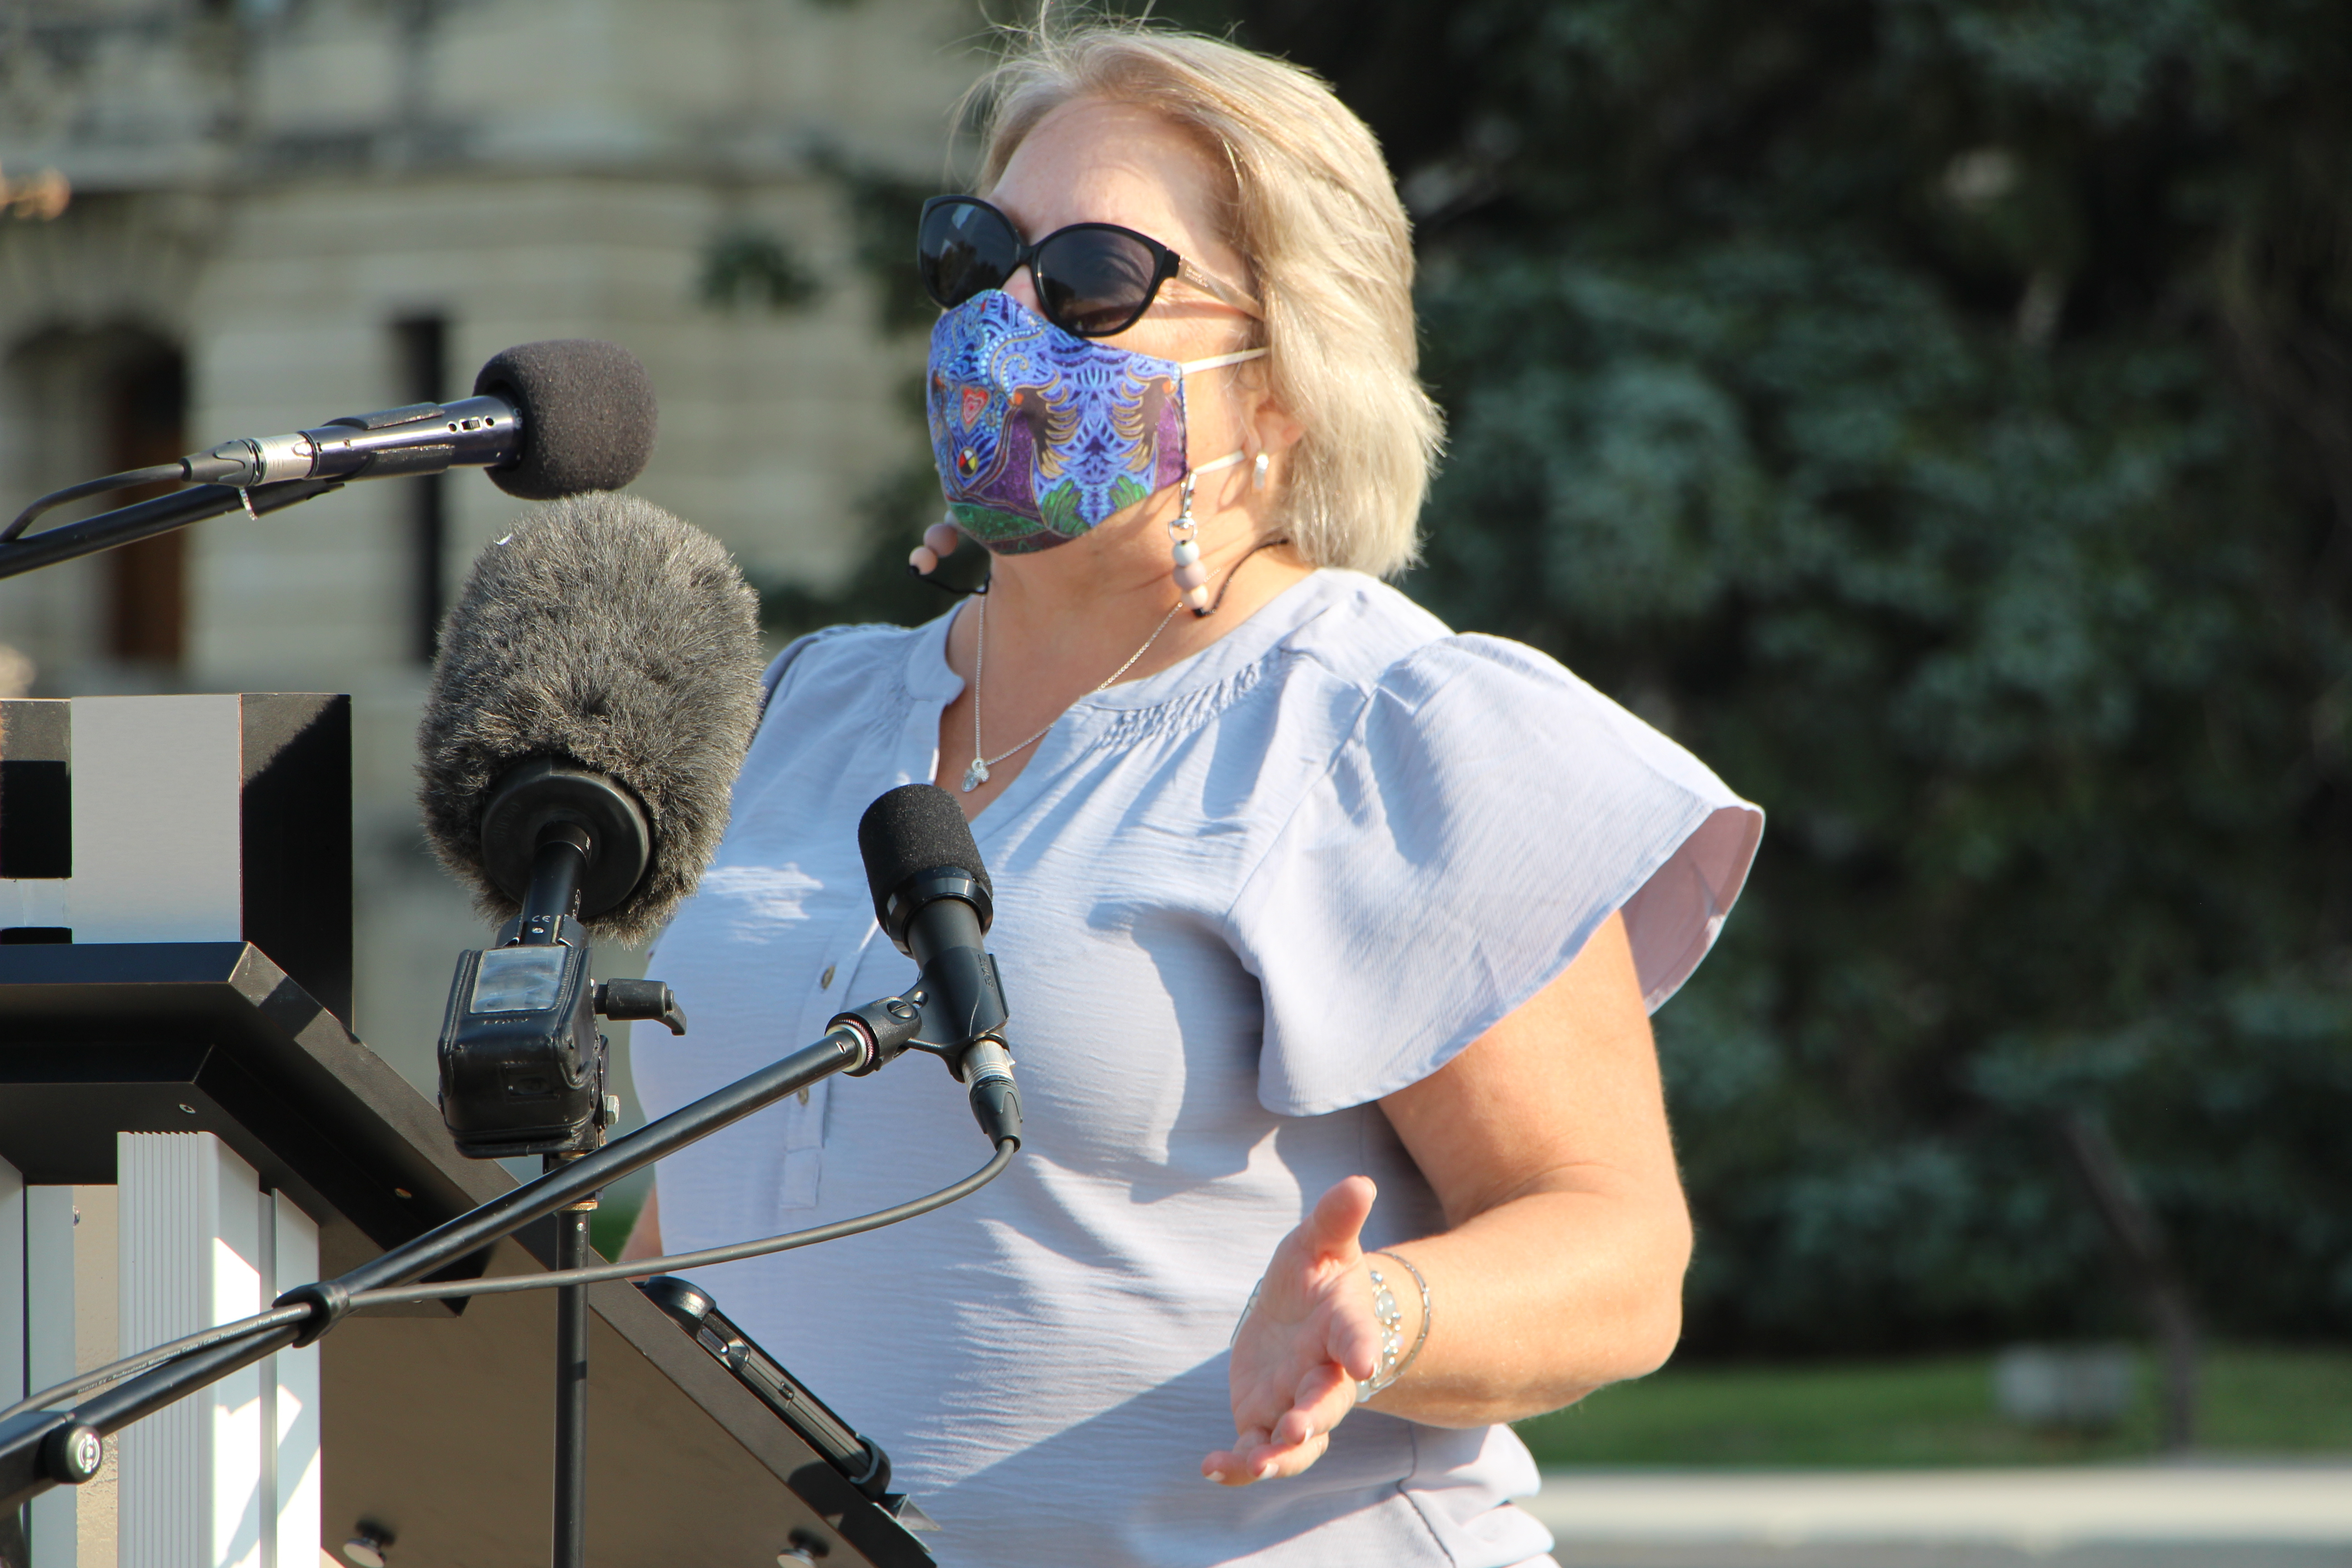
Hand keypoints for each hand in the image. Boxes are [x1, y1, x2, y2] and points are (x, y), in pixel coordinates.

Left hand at [1202, 1175, 1388, 1485]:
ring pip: (1297, 1443)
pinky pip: (1255, 1451)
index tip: (1365, 1362)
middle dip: (1314, 1417)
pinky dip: (1237, 1465)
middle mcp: (1325, 1374)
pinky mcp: (1264, 1419)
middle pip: (1326, 1402)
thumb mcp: (1319, 1242)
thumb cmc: (1316, 1274)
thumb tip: (1361, 1181)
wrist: (1303, 1314)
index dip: (1362, 1348)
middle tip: (1297, 1428)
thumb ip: (1336, 1218)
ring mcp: (1296, 1403)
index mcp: (1345, 1328)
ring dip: (1280, 1456)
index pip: (1357, 1337)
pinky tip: (1212, 1467)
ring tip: (1256, 1465)